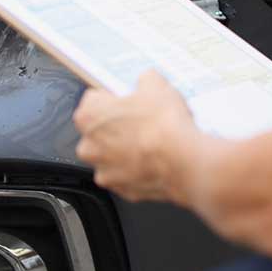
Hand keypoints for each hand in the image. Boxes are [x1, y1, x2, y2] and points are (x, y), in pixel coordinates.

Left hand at [73, 71, 199, 202]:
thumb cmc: (163, 124)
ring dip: (127, 149)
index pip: (93, 99)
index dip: (114, 97)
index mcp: (89, 115)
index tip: (127, 99)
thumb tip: (147, 80)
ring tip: (153, 140)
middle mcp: (89, 146)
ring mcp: (104, 171)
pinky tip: (156, 158)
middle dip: (118, 126)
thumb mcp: (157, 85)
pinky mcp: (121, 190)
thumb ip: (145, 79)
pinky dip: (138, 169)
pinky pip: (127, 175)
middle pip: (100, 130)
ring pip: (112, 155)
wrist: (182, 161)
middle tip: (143, 120)